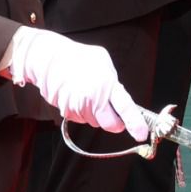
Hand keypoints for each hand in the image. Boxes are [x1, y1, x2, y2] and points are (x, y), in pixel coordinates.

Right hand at [3, 28, 150, 141]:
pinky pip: (81, 118)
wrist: (49, 60)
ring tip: (87, 92)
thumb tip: (118, 95)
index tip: (141, 134)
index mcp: (106, 84)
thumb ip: (112, 81)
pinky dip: (82, 111)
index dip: (135, 123)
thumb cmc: (79, 57)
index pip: (125, 108)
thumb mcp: (103, 62)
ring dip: (95, 113)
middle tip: (111, 109)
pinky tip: (77, 95)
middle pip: (109, 124)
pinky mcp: (67, 112)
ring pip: (94, 121)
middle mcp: (93, 99)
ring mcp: (79, 107)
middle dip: (114, 122)